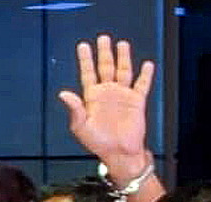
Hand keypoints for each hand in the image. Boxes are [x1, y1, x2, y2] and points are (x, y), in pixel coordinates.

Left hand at [59, 35, 154, 176]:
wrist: (119, 154)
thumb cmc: (98, 144)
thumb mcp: (81, 127)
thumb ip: (74, 109)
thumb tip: (63, 94)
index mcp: (92, 98)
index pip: (88, 74)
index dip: (85, 60)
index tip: (83, 46)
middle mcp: (107, 93)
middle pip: (106, 67)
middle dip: (104, 52)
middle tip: (103, 38)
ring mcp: (122, 96)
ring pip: (123, 71)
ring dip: (123, 58)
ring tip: (122, 44)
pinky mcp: (137, 102)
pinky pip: (142, 85)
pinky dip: (145, 74)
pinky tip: (147, 65)